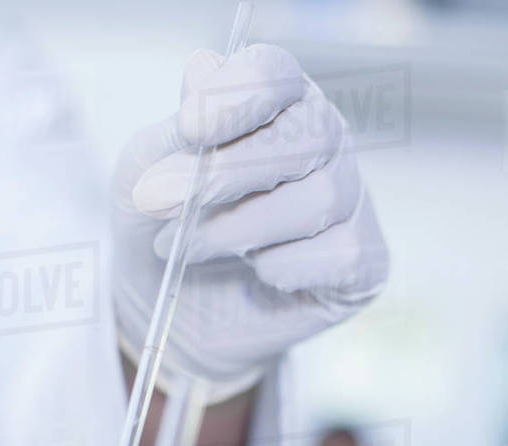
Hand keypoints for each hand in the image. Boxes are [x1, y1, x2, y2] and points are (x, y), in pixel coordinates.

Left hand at [111, 43, 388, 399]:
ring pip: (319, 200)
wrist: (171, 315)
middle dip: (228, 172)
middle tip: (164, 203)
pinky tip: (256, 274)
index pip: (275, 75)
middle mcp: (324, 142)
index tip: (188, 130)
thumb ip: (172, 132)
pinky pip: (339, 255)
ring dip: (240, 229)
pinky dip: (282, 268)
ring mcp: (350, 201)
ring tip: (190, 248)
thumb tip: (202, 66)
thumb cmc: (162, 232)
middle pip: (306, 135)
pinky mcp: (364, 261)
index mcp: (274, 105)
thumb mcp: (143, 178)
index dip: (235, 97)